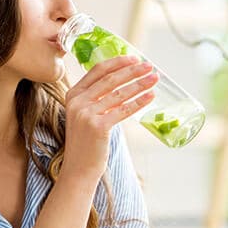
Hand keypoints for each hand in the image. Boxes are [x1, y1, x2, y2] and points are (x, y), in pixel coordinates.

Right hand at [62, 55, 158, 180]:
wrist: (78, 169)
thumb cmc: (86, 143)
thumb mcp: (85, 115)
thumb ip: (97, 99)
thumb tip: (123, 83)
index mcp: (72, 94)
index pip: (97, 70)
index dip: (117, 62)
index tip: (134, 58)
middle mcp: (77, 101)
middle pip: (110, 79)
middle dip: (132, 70)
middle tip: (149, 65)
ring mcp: (86, 114)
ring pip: (119, 93)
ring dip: (140, 83)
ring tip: (154, 78)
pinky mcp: (98, 126)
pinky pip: (123, 110)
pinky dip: (139, 101)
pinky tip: (150, 96)